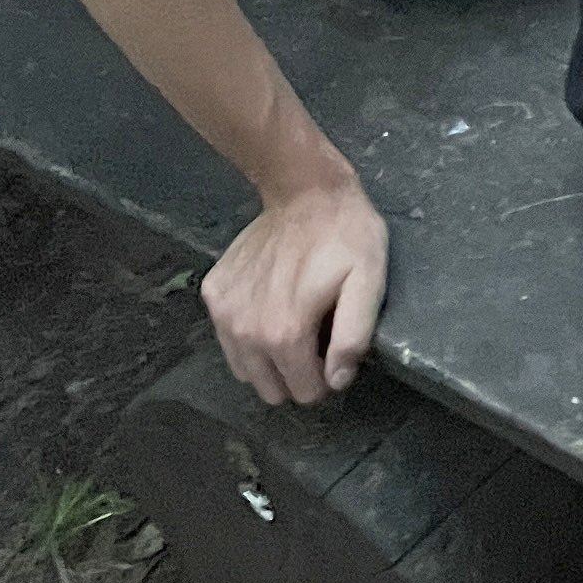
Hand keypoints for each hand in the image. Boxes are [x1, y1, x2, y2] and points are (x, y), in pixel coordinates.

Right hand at [201, 173, 390, 404]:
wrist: (306, 191)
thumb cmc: (345, 235)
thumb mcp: (368, 282)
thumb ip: (353, 337)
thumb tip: (336, 380)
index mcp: (284, 334)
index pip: (303, 390)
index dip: (324, 377)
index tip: (334, 350)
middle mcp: (245, 331)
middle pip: (270, 386)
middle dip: (294, 372)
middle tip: (316, 336)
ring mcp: (223, 312)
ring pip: (245, 367)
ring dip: (268, 357)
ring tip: (293, 323)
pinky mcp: (214, 293)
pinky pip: (228, 336)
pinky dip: (247, 332)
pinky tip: (270, 303)